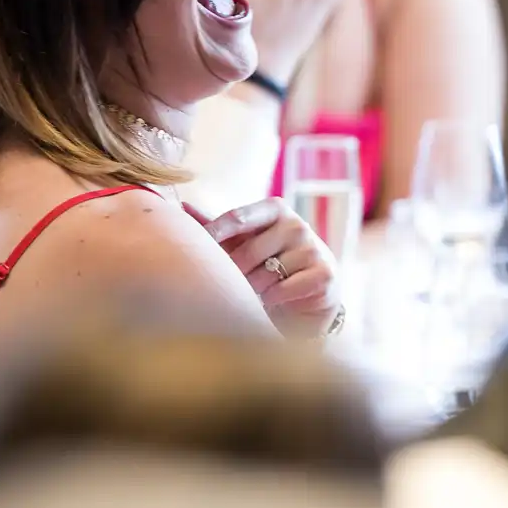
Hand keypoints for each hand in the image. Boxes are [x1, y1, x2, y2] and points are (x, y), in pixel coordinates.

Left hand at [201, 198, 342, 339]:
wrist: (309, 298)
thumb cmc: (269, 266)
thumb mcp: (244, 244)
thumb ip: (218, 227)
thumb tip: (183, 206)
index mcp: (274, 209)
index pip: (237, 218)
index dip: (214, 235)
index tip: (194, 250)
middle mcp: (296, 223)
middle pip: (248, 252)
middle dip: (236, 275)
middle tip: (235, 285)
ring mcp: (313, 247)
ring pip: (266, 274)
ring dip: (255, 290)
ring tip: (256, 294)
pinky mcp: (324, 273)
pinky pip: (284, 289)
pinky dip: (274, 300)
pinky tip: (274, 301)